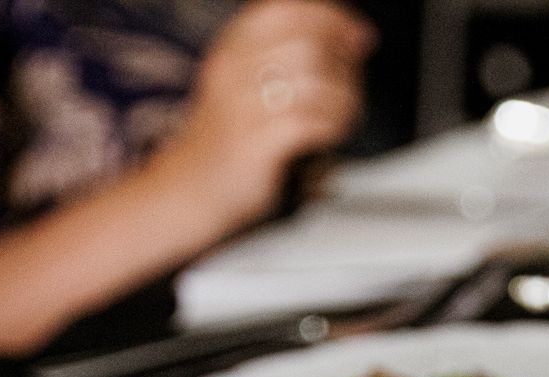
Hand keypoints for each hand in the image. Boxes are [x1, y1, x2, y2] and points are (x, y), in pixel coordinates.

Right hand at [156, 0, 374, 230]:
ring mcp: (243, 105)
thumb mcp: (248, 82)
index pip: (287, 9)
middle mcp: (234, 69)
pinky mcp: (256, 141)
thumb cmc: (229, 138)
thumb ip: (291, 56)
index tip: (359, 35)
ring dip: (345, 99)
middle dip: (346, 65)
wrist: (190, 187)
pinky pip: (311, 122)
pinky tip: (331, 135)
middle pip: (309, 43)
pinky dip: (333, 126)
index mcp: (233, 47)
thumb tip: (352, 37)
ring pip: (316, 82)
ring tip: (344, 116)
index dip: (332, 17)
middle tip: (353, 87)